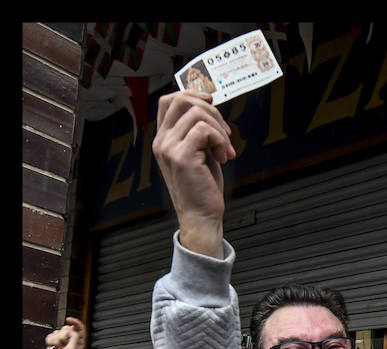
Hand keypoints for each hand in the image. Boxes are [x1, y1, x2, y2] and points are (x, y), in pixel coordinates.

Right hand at [43, 318, 85, 348]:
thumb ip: (74, 337)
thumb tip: (71, 329)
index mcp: (79, 340)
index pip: (79, 327)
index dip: (75, 322)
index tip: (69, 319)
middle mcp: (71, 339)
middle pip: (66, 328)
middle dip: (63, 336)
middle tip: (64, 344)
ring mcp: (62, 341)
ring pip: (57, 332)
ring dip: (56, 340)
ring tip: (59, 348)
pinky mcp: (53, 342)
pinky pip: (50, 336)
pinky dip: (50, 341)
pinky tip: (54, 347)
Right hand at [152, 91, 235, 258]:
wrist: (201, 217)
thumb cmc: (203, 188)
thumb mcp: (200, 153)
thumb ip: (200, 132)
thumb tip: (210, 106)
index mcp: (164, 139)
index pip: (169, 100)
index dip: (192, 94)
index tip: (212, 104)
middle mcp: (161, 141)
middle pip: (181, 99)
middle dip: (211, 110)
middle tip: (225, 133)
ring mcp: (169, 148)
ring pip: (197, 113)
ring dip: (220, 129)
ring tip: (225, 151)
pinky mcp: (181, 157)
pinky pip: (204, 130)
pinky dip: (220, 139)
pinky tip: (223, 157)